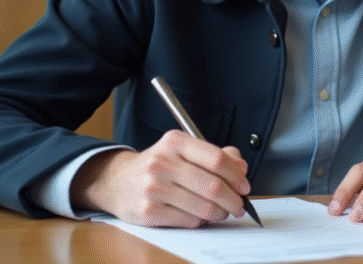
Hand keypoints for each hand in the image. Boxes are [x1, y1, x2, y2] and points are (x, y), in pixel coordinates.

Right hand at [71, 130, 250, 227]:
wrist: (118, 182)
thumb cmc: (158, 166)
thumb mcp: (183, 150)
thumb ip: (214, 155)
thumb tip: (241, 166)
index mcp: (175, 142)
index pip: (217, 159)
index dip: (237, 175)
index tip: (244, 185)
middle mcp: (162, 162)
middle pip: (213, 186)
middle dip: (233, 200)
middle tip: (239, 205)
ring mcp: (154, 188)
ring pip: (204, 207)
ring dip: (220, 213)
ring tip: (222, 211)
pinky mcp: (149, 211)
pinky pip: (189, 221)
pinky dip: (202, 221)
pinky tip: (200, 216)